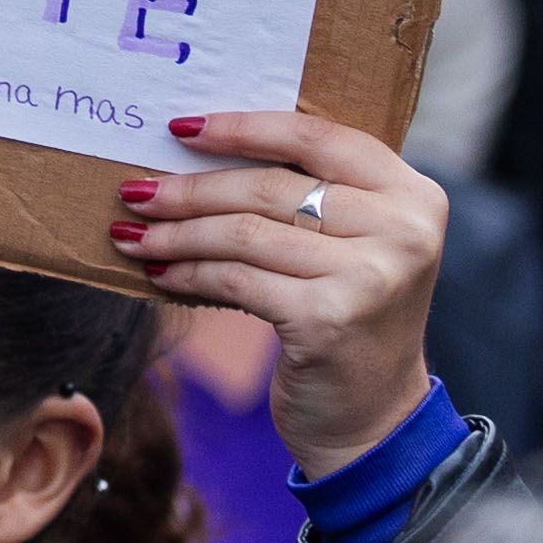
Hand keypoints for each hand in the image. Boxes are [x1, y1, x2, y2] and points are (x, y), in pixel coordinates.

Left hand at [114, 111, 441, 478]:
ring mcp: (371, 277)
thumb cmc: (346, 310)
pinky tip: (157, 273)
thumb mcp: (352, 241)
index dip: (241, 128)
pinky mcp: (329, 319)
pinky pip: (236, 279)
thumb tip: (196, 143)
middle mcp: (403, 231)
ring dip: (176, 234)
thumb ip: (309, 189)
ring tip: (130, 234)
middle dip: (190, 190)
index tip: (179, 128)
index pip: (314, 136)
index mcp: (412, 193)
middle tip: (135, 193)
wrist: (374, 414)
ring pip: (244, 234)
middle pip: (268, 187)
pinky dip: (188, 273)